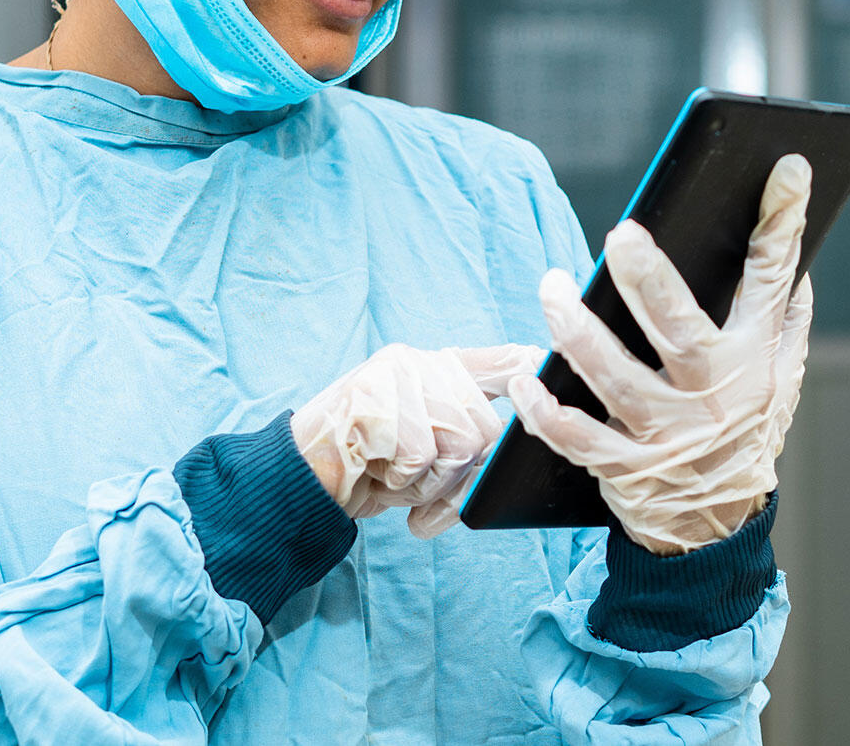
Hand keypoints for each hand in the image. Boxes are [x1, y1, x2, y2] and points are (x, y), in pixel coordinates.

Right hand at [291, 342, 542, 538]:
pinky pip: (420, 457)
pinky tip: (374, 472)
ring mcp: (396, 377)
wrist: (295, 480)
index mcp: (434, 369)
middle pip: (485, 427)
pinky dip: (402, 482)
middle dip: (459, 475)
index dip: (534, 368)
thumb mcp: (421, 451)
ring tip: (393, 477)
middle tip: (419, 487)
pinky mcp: (375, 400)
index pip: (501, 361)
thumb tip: (514, 452)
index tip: (555, 368)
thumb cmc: (365, 469)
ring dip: (428, 483)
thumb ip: (463, 442)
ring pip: (458, 444)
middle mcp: (419, 363)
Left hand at [510, 154, 814, 554]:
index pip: (774, 279)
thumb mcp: (783, 379)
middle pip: (678, 327)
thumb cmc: (746, 433)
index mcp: (754, 359)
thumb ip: (787, 318)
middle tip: (622, 233)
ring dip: (575, 328)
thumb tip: (793, 254)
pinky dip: (544, 408)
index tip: (785, 168)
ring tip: (552, 287)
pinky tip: (525, 378)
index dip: (782, 222)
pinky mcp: (623, 466)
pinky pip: (574, 435)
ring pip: (612, 375)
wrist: (717, 529)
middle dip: (650, 278)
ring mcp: (666, 432)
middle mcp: (712, 393)